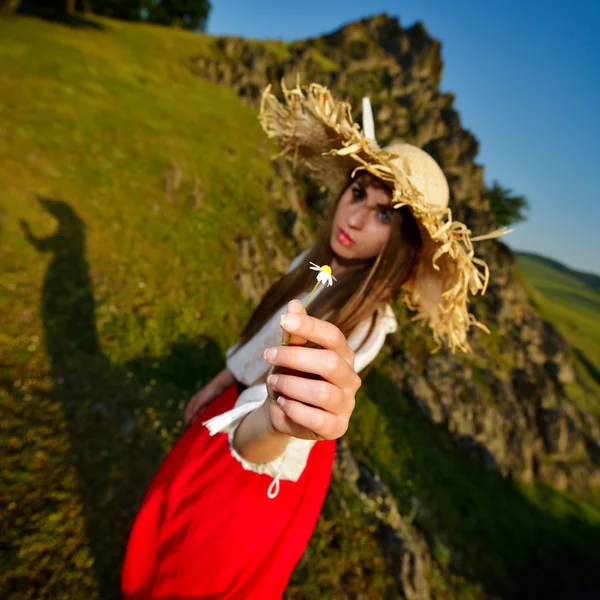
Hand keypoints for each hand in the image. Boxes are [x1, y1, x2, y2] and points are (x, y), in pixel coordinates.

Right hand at [184, 383, 218, 425]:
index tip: (187, 424)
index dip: (187, 417)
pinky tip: (205, 419)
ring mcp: (204, 403)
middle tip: (193, 427)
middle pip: (193, 412)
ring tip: (199, 425)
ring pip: (200, 413)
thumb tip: (188, 418)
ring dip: (199, 418)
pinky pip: (205, 411)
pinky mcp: (209, 404)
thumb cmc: (207, 393)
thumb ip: (194, 410)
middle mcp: (197, 402)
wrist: (218, 387)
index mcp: (193, 400)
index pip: (188, 410)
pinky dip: (204, 416)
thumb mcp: (199, 402)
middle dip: (193, 419)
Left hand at [264, 299, 360, 440]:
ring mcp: (347, 404)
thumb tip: (295, 304)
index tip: (283, 321)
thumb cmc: (291, 376)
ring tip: (273, 383)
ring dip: (291, 385)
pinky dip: (295, 409)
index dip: (310, 326)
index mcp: (342, 355)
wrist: (283, 411)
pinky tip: (283, 403)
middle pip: (330, 363)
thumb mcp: (289, 354)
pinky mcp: (337, 427)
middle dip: (294, 358)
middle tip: (269, 355)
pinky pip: (317, 418)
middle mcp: (350, 378)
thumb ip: (294, 334)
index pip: (334, 336)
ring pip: (323, 393)